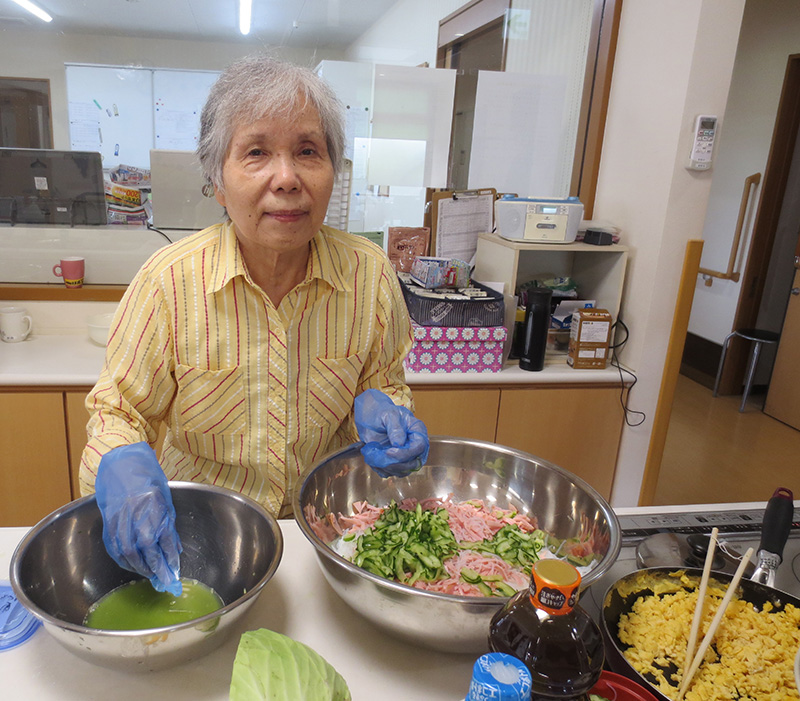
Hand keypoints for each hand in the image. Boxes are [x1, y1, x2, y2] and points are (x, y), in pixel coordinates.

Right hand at [95, 442, 182, 595]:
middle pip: (147, 551)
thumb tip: (175, 549)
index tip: (176, 571)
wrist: (122, 465)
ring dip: (141, 568)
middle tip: (164, 581)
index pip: (165, 541)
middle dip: (157, 569)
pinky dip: (125, 561)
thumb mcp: (165, 500)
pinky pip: (115, 549)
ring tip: (151, 575)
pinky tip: (133, 566)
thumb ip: (168, 525)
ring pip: (130, 553)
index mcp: (154, 508)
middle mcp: (136, 516)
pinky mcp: (108, 524)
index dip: (171, 559)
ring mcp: (120, 521)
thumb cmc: (148, 479)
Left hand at [354, 389, 429, 477]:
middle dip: (396, 464)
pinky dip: (381, 469)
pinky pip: (391, 472)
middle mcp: (415, 445)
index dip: (405, 453)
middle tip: (380, 457)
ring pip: (403, 471)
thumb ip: (395, 428)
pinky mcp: (396, 462)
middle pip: (413, 463)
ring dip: (387, 468)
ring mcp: (406, 456)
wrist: (371, 418)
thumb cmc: (382, 412)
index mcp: (417, 431)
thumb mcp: (388, 415)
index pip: (419, 447)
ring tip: (374, 456)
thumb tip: (400, 444)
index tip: (389, 452)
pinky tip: (373, 459)